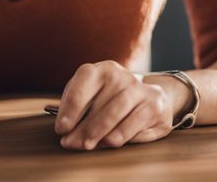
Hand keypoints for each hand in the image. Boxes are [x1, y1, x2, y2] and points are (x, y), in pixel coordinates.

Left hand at [52, 61, 190, 150]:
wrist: (149, 96)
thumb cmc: (110, 98)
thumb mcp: (92, 95)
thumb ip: (77, 108)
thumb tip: (65, 131)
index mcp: (103, 69)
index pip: (83, 84)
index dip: (70, 108)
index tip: (61, 128)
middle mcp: (124, 77)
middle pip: (99, 106)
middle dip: (82, 128)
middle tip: (70, 143)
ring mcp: (141, 91)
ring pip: (116, 116)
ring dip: (98, 134)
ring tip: (86, 145)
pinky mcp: (155, 107)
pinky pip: (134, 127)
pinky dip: (118, 137)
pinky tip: (108, 143)